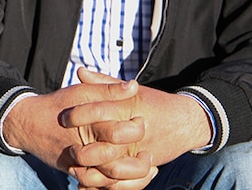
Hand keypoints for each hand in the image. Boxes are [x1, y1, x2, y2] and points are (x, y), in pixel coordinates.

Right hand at [3, 78, 153, 188]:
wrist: (27, 124)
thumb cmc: (58, 104)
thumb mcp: (82, 92)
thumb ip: (109, 88)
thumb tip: (134, 86)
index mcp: (90, 126)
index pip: (119, 133)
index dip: (135, 129)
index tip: (141, 120)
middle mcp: (85, 149)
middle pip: (116, 165)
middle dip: (137, 163)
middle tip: (148, 153)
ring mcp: (78, 164)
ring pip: (107, 181)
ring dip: (130, 180)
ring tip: (148, 169)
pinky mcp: (75, 173)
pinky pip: (95, 186)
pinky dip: (112, 186)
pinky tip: (128, 179)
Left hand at [61, 68, 210, 183]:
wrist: (187, 122)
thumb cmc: (157, 104)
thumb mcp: (133, 91)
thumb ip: (105, 82)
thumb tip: (80, 72)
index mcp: (130, 109)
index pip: (98, 111)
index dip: (78, 114)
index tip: (64, 117)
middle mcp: (134, 132)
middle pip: (101, 147)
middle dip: (82, 151)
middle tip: (70, 150)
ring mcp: (140, 152)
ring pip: (110, 171)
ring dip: (91, 173)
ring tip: (77, 168)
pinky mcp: (145, 168)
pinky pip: (121, 184)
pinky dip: (104, 187)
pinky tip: (92, 182)